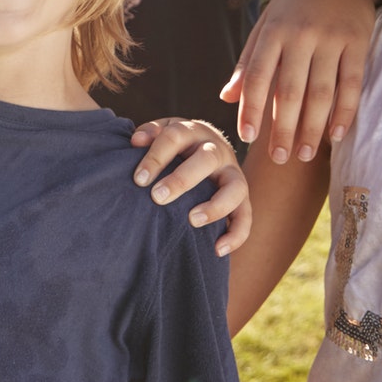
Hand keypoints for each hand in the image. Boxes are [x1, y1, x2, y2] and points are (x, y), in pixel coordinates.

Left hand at [130, 118, 251, 254]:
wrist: (207, 146)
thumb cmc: (176, 145)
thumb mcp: (163, 132)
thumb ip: (150, 134)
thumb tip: (136, 141)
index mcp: (193, 131)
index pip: (176, 137)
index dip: (157, 157)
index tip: (139, 179)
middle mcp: (217, 150)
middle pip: (206, 159)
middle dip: (182, 179)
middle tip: (157, 198)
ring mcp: (233, 173)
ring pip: (235, 187)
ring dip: (215, 205)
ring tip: (192, 221)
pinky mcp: (243, 197)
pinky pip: (246, 216)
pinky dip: (236, 234)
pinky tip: (217, 250)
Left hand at [222, 0, 378, 163]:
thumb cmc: (294, 5)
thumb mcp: (266, 24)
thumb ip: (247, 61)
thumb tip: (226, 98)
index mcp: (273, 32)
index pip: (257, 76)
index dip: (251, 108)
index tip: (247, 137)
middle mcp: (300, 35)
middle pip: (289, 91)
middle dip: (282, 128)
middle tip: (278, 158)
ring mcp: (331, 38)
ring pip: (321, 92)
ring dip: (312, 128)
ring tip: (305, 154)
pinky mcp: (358, 41)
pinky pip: (351, 83)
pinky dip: (345, 112)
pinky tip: (336, 134)